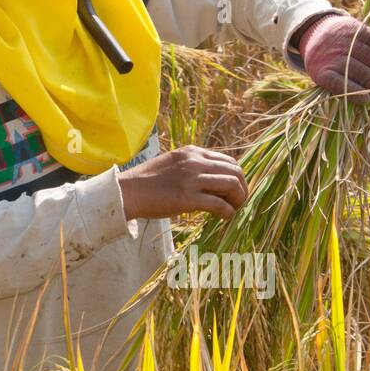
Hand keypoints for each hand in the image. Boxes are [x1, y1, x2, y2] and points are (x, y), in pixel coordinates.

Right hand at [120, 145, 247, 220]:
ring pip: (232, 185)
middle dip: (242, 188)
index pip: (228, 160)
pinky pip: (220, 205)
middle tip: (239, 201)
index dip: (236, 176)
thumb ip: (192, 167)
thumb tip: (213, 181)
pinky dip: (228, 213)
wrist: (127, 192)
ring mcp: (191, 179)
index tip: (234, 190)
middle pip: (235, 171)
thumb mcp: (172, 164)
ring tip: (234, 209)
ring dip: (238, 200)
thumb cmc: (147, 181)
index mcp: (192, 152)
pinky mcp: (187, 198)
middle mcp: (195, 162)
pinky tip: (225, 218)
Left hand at [296, 13, 369, 102]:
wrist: (316, 30)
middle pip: (361, 72)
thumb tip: (368, 100)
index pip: (340, 85)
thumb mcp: (322, 75)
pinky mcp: (356, 28)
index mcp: (321, 71)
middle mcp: (333, 55)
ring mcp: (345, 40)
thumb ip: (340, 87)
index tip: (368, 100)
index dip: (356, 94)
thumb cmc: (324, 61)